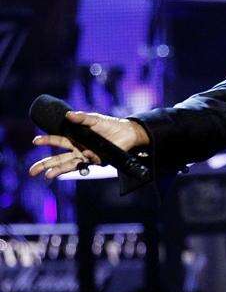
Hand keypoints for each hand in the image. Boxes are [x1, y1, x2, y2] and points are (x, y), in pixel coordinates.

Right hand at [29, 111, 148, 181]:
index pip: (57, 141)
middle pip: (58, 159)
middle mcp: (78, 150)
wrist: (127, 132)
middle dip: (45, 164)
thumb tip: (68, 115)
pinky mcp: (97, 161)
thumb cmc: (109, 125)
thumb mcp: (94, 119)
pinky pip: (88, 162)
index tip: (35, 141)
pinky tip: (84, 156)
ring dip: (57, 171)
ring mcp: (87, 157)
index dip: (46, 141)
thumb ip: (81, 118)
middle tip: (32, 171)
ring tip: (47, 175)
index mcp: (75, 138)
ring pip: (69, 166)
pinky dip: (85, 159)